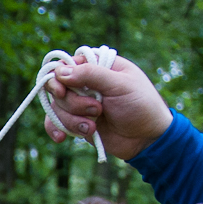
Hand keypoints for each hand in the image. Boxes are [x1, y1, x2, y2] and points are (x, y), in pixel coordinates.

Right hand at [43, 54, 172, 160]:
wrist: (147, 139)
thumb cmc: (141, 105)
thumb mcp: (119, 85)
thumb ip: (91, 75)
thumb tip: (60, 71)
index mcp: (98, 65)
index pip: (67, 64)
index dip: (59, 77)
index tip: (62, 91)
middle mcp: (86, 82)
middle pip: (59, 87)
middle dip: (74, 104)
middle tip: (97, 110)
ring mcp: (80, 103)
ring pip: (57, 107)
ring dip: (71, 120)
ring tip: (92, 127)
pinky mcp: (77, 121)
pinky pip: (55, 122)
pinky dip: (56, 129)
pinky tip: (61, 138)